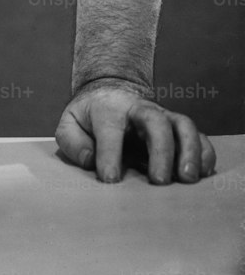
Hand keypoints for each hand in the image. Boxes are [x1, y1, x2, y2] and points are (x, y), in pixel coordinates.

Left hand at [55, 77, 216, 183]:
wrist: (111, 92)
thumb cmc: (90, 117)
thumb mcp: (70, 123)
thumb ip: (72, 141)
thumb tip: (89, 159)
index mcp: (108, 108)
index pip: (110, 128)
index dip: (109, 154)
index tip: (110, 179)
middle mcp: (139, 109)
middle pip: (155, 121)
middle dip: (160, 151)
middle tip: (158, 181)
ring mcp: (162, 117)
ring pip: (183, 125)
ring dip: (190, 151)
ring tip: (188, 178)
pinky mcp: (178, 128)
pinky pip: (199, 136)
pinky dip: (205, 154)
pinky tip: (202, 175)